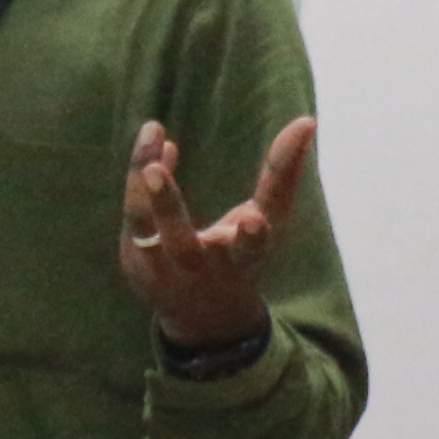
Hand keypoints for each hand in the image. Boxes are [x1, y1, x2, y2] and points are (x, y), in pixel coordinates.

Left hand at [118, 115, 313, 351]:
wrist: (203, 317)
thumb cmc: (241, 254)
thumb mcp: (269, 221)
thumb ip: (283, 175)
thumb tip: (306, 121)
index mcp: (241, 260)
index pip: (251, 248)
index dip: (253, 237)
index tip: (254, 220)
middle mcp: (199, 268)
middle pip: (179, 242)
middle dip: (166, 205)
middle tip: (153, 169)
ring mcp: (161, 268)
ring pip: (143, 227)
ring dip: (140, 186)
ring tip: (151, 138)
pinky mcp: (134, 261)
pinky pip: (132, 215)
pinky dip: (138, 179)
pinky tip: (154, 139)